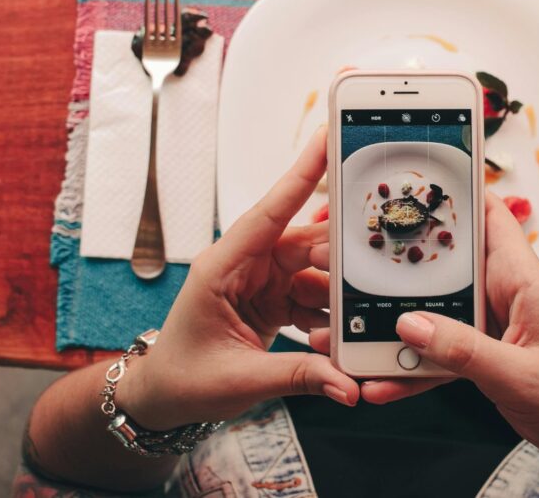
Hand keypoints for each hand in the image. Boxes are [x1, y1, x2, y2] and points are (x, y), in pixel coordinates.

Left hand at [116, 128, 357, 429]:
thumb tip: (347, 384)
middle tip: (374, 267)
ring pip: (315, 271)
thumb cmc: (183, 379)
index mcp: (222, 266)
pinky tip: (338, 337)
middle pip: (304, 243)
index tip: (327, 140)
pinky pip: (313, 296)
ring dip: (337, 296)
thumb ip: (299, 377)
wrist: (164, 398)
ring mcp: (261, 281)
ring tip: (354, 321)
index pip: (268, 213)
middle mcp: (244, 265)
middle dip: (340, 255)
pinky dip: (329, 316)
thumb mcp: (240, 380)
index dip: (300, 175)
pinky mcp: (273, 299)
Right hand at [354, 194, 538, 469]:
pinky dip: (411, 367)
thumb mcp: (522, 377)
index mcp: (521, 280)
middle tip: (351, 264)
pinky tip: (382, 382)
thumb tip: (411, 325)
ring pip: (432, 310)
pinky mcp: (481, 352)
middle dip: (399, 263)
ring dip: (395, 325)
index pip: (488, 216)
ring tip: (353, 338)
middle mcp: (502, 293)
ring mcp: (488, 323)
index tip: (407, 180)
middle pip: (444, 263)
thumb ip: (466, 352)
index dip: (453, 191)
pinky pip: (437, 352)